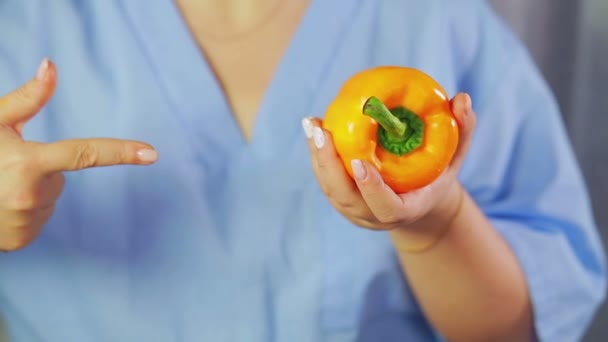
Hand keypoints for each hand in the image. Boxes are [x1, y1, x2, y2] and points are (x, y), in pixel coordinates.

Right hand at [0, 58, 157, 251]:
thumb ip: (26, 98)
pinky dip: (25, 209)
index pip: (84, 154)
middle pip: (61, 177)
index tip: (151, 153)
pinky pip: (40, 216)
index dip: (120, 152)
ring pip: (51, 197)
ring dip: (31, 190)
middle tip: (5, 169)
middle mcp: (30, 197)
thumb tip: (51, 66)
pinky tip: (2, 205)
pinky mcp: (23, 240)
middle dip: (39, 169)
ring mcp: (26, 223)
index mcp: (26, 165)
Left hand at [303, 93, 475, 231]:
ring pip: (329, 187)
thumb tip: (463, 98)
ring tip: (313, 124)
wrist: (416, 203)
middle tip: (322, 132)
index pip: (384, 207)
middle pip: (345, 197)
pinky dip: (317, 153)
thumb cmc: (436, 177)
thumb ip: (461, 132)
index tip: (359, 162)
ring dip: (318, 155)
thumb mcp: (453, 158)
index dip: (371, 188)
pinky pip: (325, 177)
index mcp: (403, 211)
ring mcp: (353, 211)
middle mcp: (373, 216)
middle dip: (329, 165)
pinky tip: (314, 126)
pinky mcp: (341, 200)